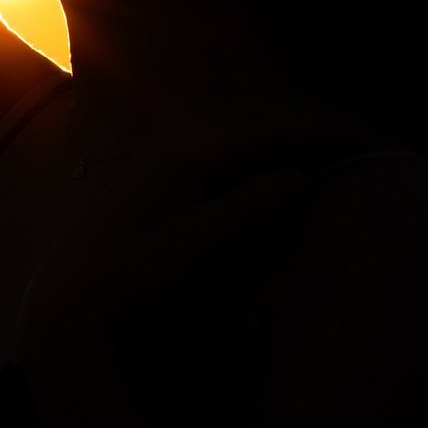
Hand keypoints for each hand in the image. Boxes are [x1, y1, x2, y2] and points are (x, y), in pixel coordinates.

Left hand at [12, 113, 349, 371]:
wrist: (72, 294)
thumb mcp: (202, 239)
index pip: (265, 133)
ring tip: (308, 166)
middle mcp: (169, 151)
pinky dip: (241, 177)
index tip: (356, 134)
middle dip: (295, 139)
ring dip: (267, 158)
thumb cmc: (136, 268)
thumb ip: (251, 206)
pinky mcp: (147, 191)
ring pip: (227, 154)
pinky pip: (208, 172)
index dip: (314, 133)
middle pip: (248, 135)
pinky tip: (253, 193)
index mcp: (187, 154)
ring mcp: (155, 169)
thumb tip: (296, 178)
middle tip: (342, 143)